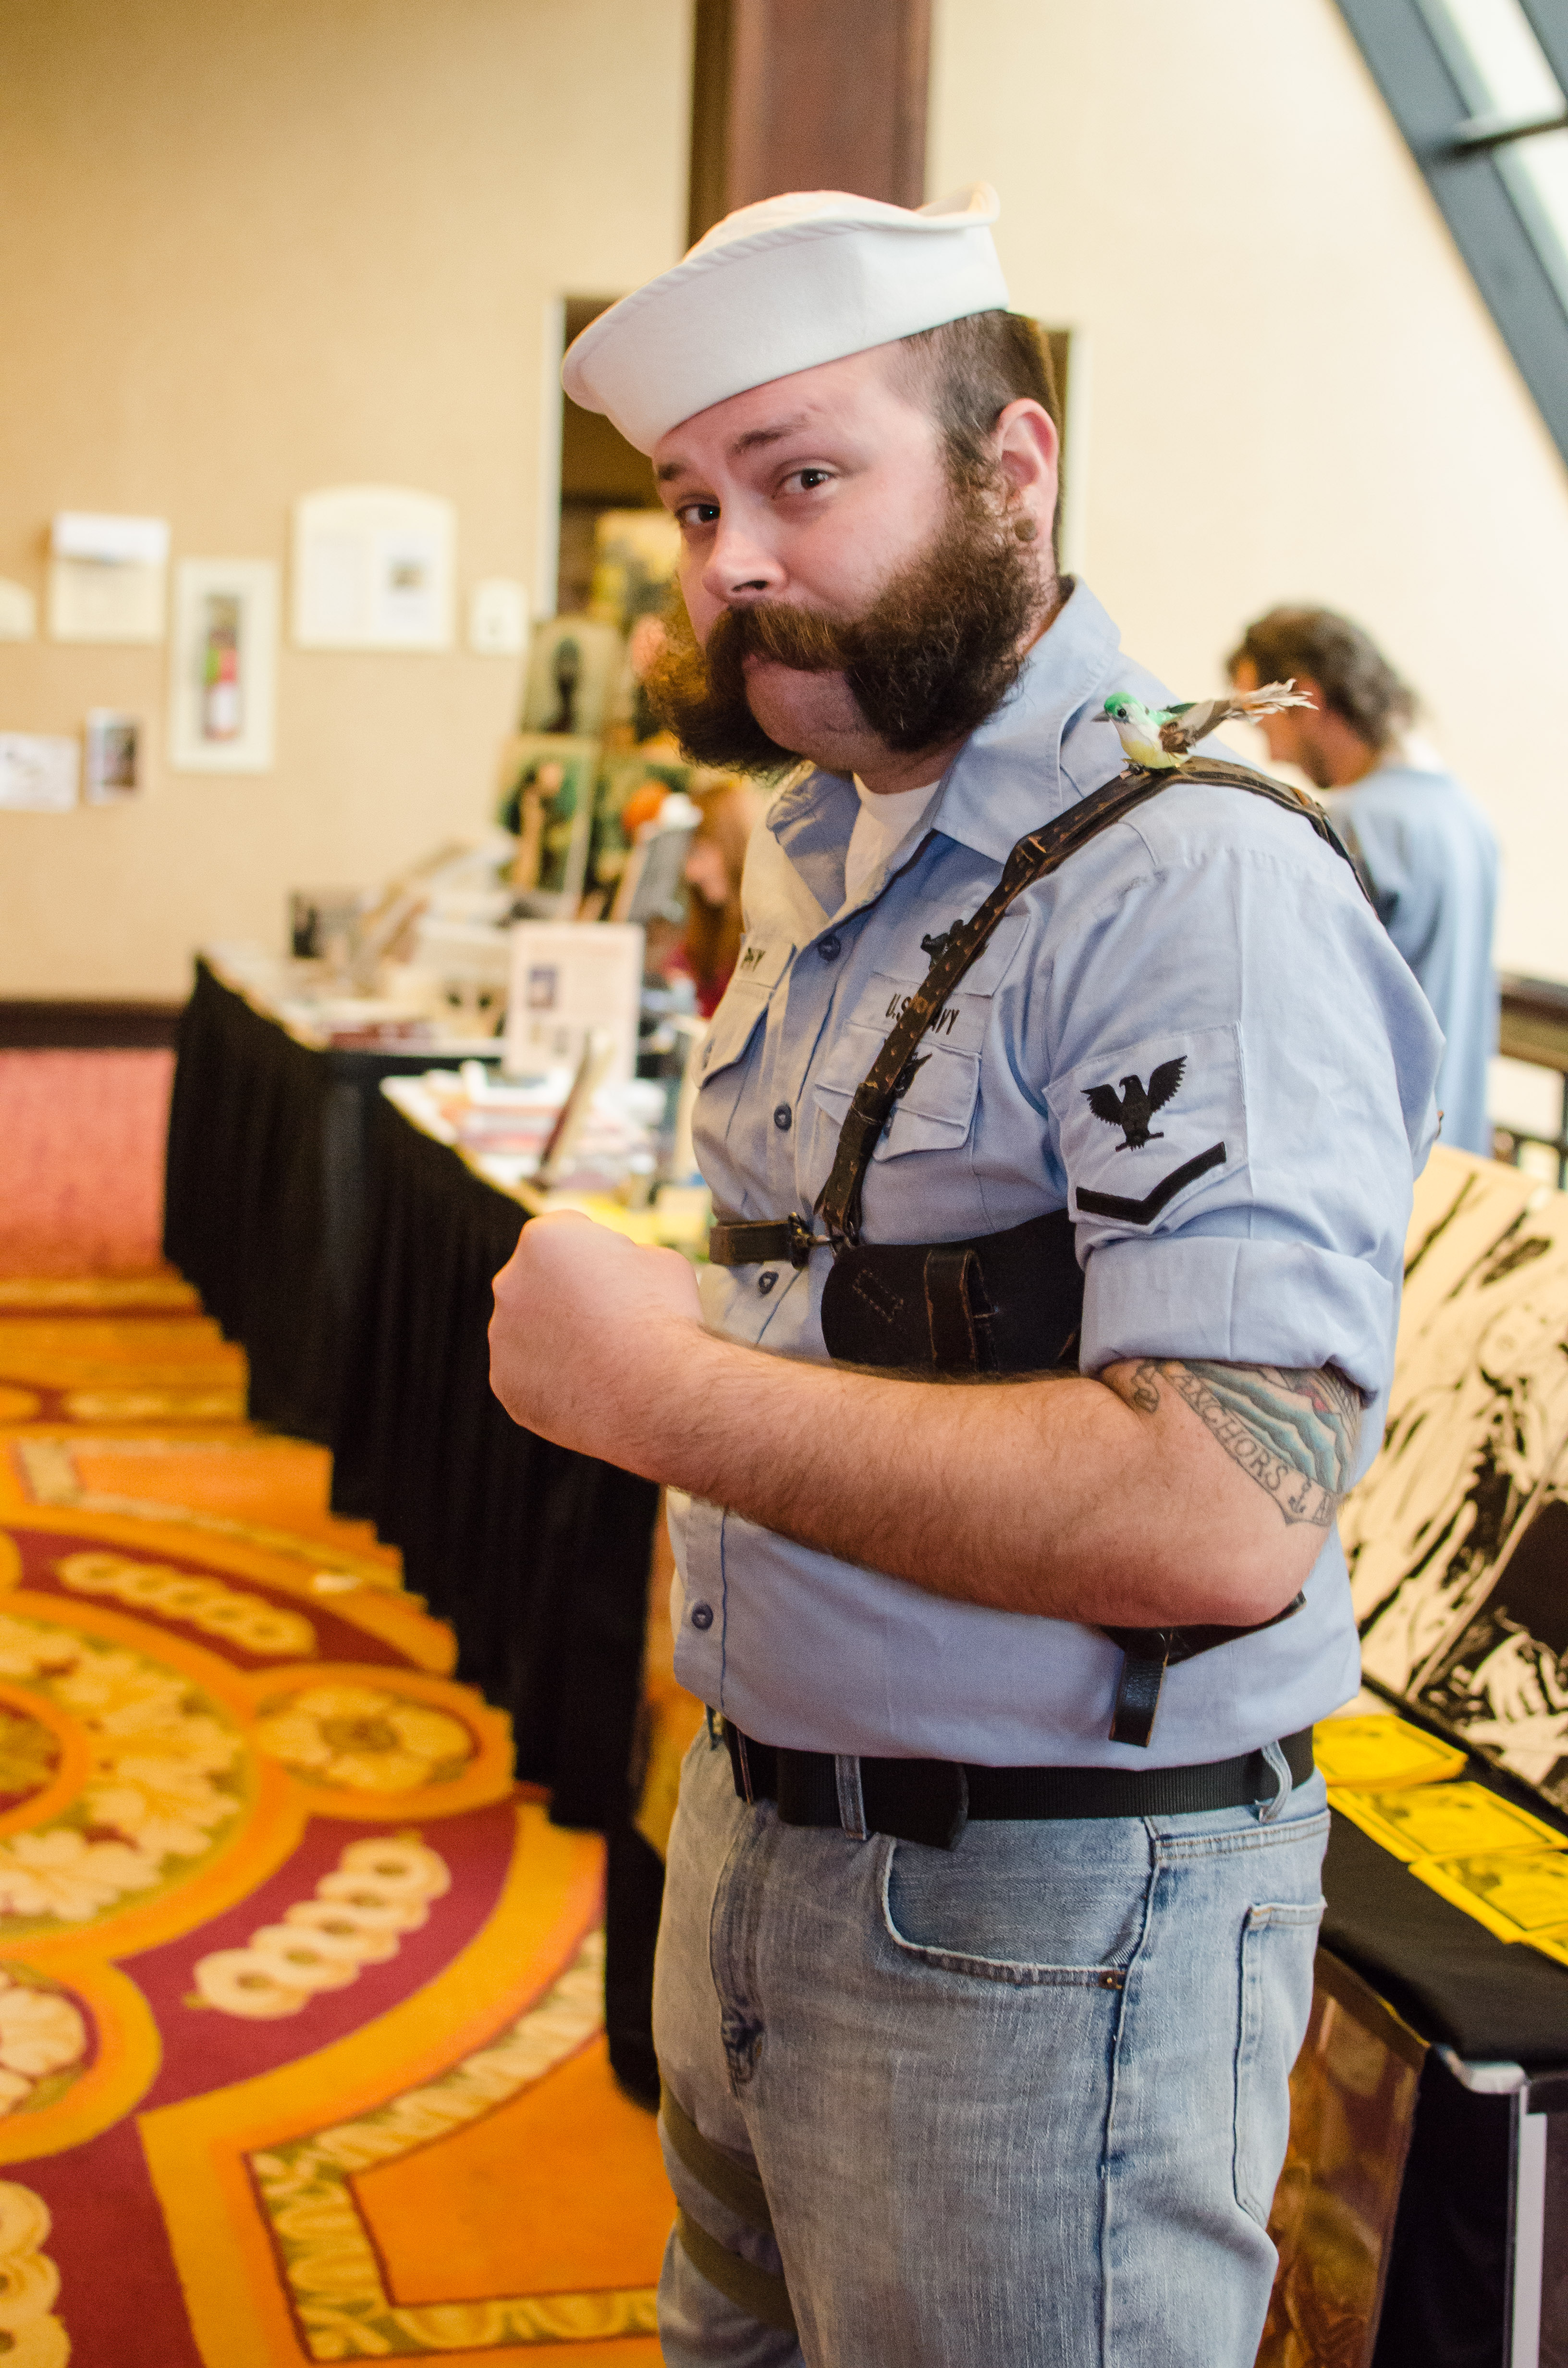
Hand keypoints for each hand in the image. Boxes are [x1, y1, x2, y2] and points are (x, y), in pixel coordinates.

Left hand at [488, 1211, 705, 1467]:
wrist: (656, 1392)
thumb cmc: (664, 1319)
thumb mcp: (661, 1260)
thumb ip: (627, 1257)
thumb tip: (623, 1269)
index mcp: (545, 1238)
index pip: (569, 1233)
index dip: (601, 1254)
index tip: (620, 1278)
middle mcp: (510, 1281)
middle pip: (541, 1281)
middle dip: (568, 1295)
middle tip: (609, 1322)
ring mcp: (501, 1336)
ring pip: (530, 1330)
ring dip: (557, 1338)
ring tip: (603, 1360)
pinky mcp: (505, 1383)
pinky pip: (528, 1376)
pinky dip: (552, 1380)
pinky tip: (588, 1388)